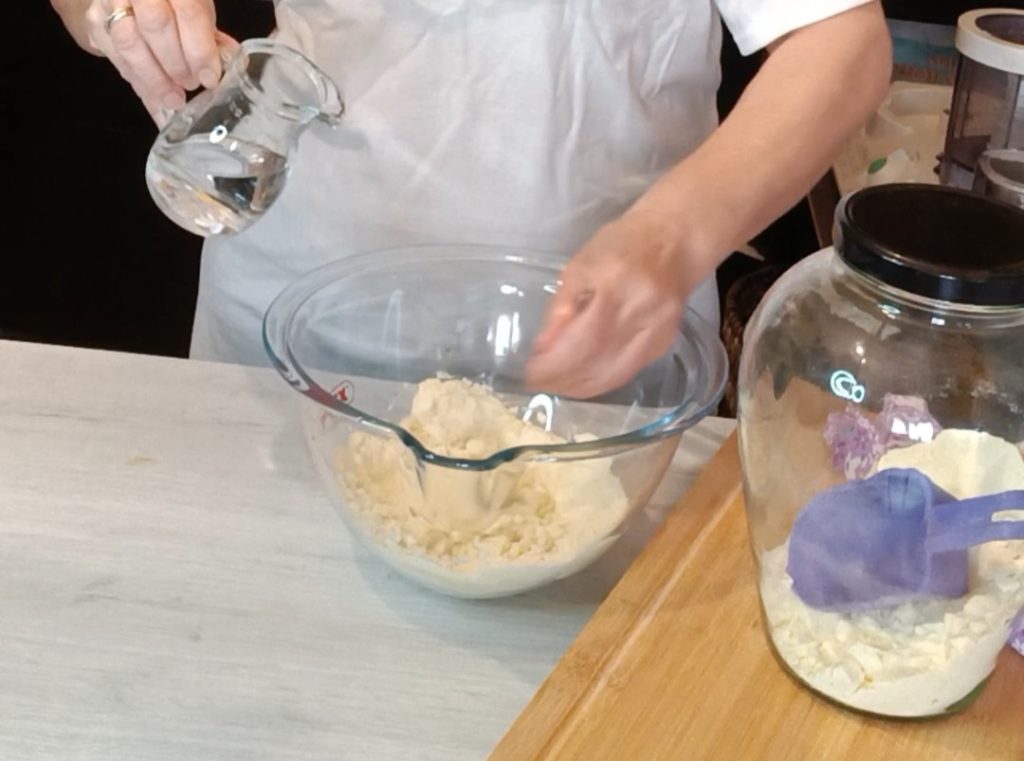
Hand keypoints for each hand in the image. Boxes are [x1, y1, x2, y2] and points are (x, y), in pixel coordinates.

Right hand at [84, 0, 234, 123]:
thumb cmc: (174, 1)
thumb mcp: (197, 5)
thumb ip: (211, 33)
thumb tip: (229, 61)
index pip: (188, 10)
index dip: (200, 49)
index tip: (210, 78)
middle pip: (154, 25)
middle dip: (176, 63)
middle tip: (191, 85)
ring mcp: (108, 2)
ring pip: (128, 42)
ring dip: (154, 78)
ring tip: (174, 98)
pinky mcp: (95, 22)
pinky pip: (115, 57)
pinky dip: (139, 82)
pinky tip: (156, 99)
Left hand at [525, 210, 694, 398]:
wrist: (674, 240)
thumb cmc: (621, 245)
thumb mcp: (580, 266)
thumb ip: (561, 307)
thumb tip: (543, 348)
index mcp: (616, 288)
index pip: (582, 340)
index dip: (555, 365)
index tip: (531, 374)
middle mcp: (641, 314)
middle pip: (598, 364)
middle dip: (563, 381)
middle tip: (538, 384)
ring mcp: (658, 333)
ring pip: (614, 375)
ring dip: (581, 387)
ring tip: (556, 387)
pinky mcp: (664, 343)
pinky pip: (627, 371)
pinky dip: (601, 381)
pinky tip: (582, 381)